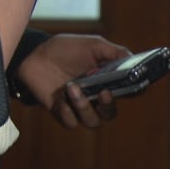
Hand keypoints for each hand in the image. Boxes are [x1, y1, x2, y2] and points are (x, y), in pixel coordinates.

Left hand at [16, 34, 130, 128]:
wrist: (35, 55)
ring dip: (84, 107)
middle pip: (111, 113)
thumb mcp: (93, 45)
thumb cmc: (66, 49)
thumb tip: (133, 58)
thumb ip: (114, 52)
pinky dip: (68, 114)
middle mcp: (95, 97)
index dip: (134, 92)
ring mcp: (78, 106)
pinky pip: (71, 123)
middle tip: (104, 93)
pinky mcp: (62, 112)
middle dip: (109, 106)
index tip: (133, 87)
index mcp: (107, 81)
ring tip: (72, 88)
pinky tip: (62, 100)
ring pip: (92, 121)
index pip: (128, 92)